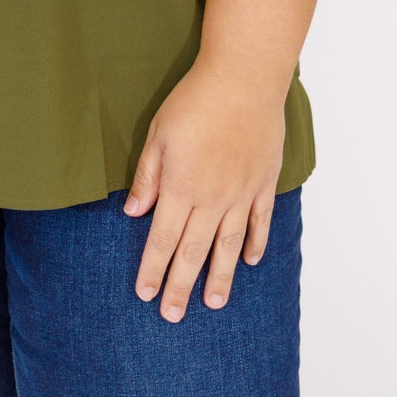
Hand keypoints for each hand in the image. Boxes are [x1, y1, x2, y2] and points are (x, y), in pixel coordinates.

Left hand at [122, 61, 285, 321]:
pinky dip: (255, 244)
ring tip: (214, 303)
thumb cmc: (195, 101)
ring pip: (228, 246)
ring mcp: (241, 194)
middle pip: (193, 253)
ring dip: (220, 277)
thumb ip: (148, 176)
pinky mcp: (263, 183)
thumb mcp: (158, 134)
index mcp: (181, 188)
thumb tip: (133, 212)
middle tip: (173, 316)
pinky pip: (259, 222)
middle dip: (181, 287)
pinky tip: (250, 261)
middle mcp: (212, 199)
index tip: (146, 294)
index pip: (162, 240)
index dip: (153, 269)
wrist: (243, 80)